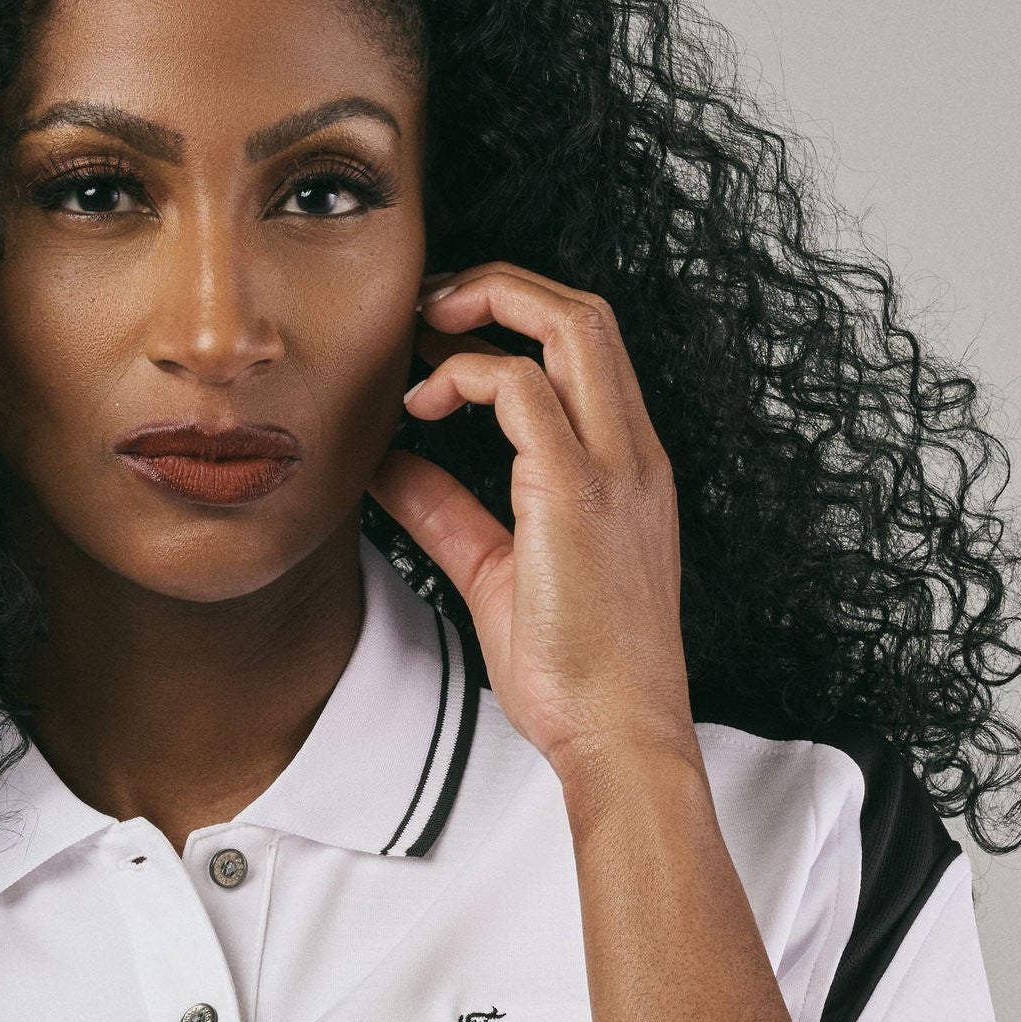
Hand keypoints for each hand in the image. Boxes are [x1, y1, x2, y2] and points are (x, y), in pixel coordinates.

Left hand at [367, 264, 696, 782]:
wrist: (621, 737)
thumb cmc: (576, 674)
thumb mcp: (496, 574)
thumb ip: (446, 511)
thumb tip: (387, 466)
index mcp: (627, 467)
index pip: (588, 348)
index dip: (514, 317)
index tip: (441, 336)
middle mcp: (633, 453)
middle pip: (586, 311)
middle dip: (500, 284)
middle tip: (427, 305)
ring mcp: (615, 467)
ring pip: (568, 324)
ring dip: (484, 306)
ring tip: (419, 331)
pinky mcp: (578, 494)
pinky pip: (522, 390)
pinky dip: (463, 378)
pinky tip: (420, 408)